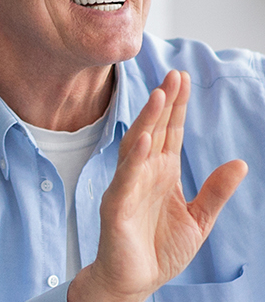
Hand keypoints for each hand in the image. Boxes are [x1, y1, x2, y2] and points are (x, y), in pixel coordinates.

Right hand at [69, 71, 248, 301]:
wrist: (134, 281)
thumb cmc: (160, 249)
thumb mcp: (199, 220)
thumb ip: (216, 191)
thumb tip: (240, 163)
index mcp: (162, 175)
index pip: (170, 133)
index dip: (177, 107)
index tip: (182, 80)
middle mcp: (142, 175)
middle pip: (154, 132)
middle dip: (163, 104)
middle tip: (173, 75)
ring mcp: (127, 189)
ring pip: (137, 148)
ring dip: (147, 121)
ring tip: (158, 96)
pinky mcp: (116, 208)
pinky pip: (125, 179)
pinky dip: (133, 159)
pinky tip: (143, 140)